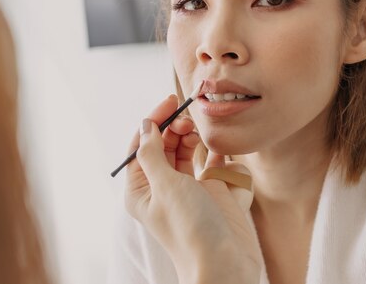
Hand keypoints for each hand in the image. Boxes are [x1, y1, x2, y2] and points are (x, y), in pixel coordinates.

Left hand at [125, 95, 261, 283]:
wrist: (225, 263)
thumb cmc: (189, 228)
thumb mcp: (165, 186)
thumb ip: (152, 153)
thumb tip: (145, 126)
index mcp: (141, 189)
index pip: (141, 145)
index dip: (154, 122)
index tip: (170, 102)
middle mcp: (162, 187)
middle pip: (164, 146)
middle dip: (174, 128)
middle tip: (188, 119)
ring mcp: (188, 190)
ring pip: (186, 152)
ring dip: (192, 139)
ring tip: (198, 133)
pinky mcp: (211, 192)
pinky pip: (211, 164)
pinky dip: (214, 154)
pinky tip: (218, 152)